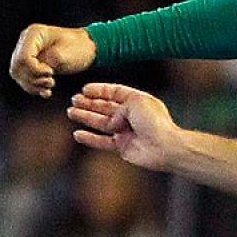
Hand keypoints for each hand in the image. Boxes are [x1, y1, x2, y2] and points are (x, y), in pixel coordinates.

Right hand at [10, 24, 95, 96]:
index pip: (23, 57)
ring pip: (18, 74)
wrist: (88, 48)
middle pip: (17, 66)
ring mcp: (27, 52)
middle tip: (51, 81)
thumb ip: (49, 61)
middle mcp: (26, 42)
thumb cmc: (80, 47)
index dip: (35, 70)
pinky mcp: (30, 63)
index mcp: (33, 34)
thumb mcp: (66, 54)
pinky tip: (46, 91)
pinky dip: (34, 87)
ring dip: (33, 85)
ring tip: (50, 84)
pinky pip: (24, 78)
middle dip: (33, 78)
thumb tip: (38, 71)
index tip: (50, 72)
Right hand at [66, 83, 185, 170]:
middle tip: (74, 100)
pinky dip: (90, 138)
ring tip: (71, 112)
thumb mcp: (135, 102)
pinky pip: (103, 141)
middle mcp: (133, 116)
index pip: (116, 92)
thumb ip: (118, 106)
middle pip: (106, 107)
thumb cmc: (155, 123)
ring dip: (86, 117)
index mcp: (139, 101)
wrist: (165, 147)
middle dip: (90, 103)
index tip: (84, 90)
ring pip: (102, 123)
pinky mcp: (123, 146)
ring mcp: (127, 131)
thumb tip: (110, 120)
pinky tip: (78, 134)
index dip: (100, 90)